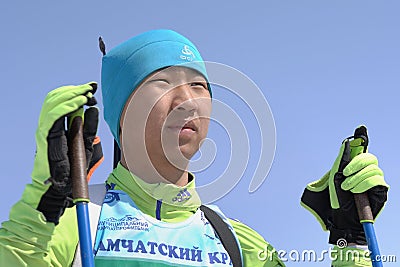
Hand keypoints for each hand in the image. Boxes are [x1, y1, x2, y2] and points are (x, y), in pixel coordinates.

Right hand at [29, 82, 102, 223]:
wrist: (61, 188)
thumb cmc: (72, 169)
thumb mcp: (85, 144)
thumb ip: (88, 128)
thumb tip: (92, 110)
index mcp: (58, 126)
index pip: (62, 100)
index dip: (76, 92)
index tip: (91, 88)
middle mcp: (50, 126)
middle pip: (57, 97)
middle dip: (75, 90)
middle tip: (90, 88)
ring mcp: (46, 130)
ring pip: (54, 102)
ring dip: (72, 94)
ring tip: (86, 93)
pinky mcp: (46, 137)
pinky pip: (54, 116)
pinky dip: (67, 106)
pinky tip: (79, 102)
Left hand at [301, 126, 388, 244]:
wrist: (341, 216)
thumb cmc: (336, 198)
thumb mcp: (334, 177)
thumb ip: (341, 160)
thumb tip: (347, 143)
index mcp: (353, 165)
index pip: (361, 148)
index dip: (362, 137)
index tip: (360, 127)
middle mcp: (366, 169)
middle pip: (368, 156)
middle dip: (356, 163)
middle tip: (344, 173)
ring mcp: (375, 178)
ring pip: (372, 168)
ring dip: (356, 178)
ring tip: (346, 187)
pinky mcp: (381, 189)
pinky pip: (376, 179)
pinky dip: (363, 183)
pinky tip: (355, 191)